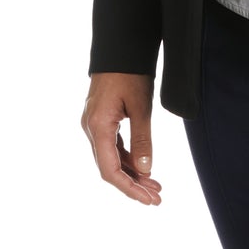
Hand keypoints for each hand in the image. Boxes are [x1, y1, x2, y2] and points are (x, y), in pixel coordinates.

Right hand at [82, 72, 162, 205]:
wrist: (119, 49)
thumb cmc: (130, 73)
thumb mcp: (141, 107)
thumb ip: (142, 140)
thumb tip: (145, 170)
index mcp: (98, 126)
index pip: (109, 170)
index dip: (129, 188)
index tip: (148, 199)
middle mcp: (91, 128)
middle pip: (109, 168)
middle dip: (133, 185)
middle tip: (157, 198)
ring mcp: (94, 125)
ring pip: (111, 159)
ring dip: (133, 174)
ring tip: (156, 186)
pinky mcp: (101, 121)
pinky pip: (113, 148)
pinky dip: (128, 160)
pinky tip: (144, 169)